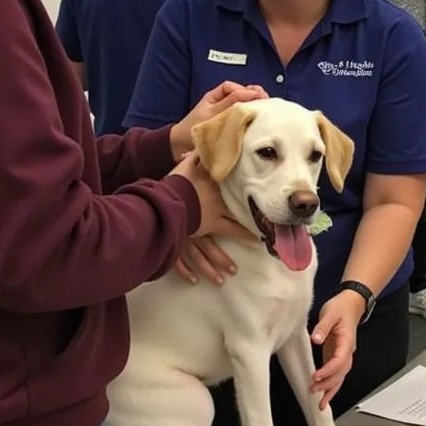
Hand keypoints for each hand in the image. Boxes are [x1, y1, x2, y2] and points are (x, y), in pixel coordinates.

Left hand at [170, 81, 266, 158]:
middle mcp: (222, 102)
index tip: (256, 95)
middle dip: (253, 94)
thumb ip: (230, 102)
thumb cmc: (193, 128)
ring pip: (243, 104)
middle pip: (241, 93)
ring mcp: (226, 113)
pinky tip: (258, 118)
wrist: (182, 146)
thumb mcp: (212, 113)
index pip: (233, 87)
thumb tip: (250, 93)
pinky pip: (242, 115)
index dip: (245, 90)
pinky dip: (250, 115)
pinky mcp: (230, 124)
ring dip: (254, 104)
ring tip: (265, 108)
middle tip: (266, 99)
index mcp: (215, 96)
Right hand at [170, 153, 250, 284]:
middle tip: (242, 264)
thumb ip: (200, 157)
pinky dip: (187, 269)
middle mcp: (209, 220)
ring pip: (206, 253)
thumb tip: (205, 144)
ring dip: (214, 266)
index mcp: (216, 204)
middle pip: (226, 237)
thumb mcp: (191, 164)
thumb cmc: (179, 180)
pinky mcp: (178, 240)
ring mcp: (194, 233)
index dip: (248, 227)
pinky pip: (183, 258)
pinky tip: (193, 280)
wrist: (165, 197)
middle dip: (233, 250)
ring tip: (225, 277)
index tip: (260, 235)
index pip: (236, 217)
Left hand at [309, 291, 363, 409]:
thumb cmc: (341, 307)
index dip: (328, 371)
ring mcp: (343, 354)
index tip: (316, 376)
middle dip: (328, 384)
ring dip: (330, 390)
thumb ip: (323, 327)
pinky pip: (336, 373)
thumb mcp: (330, 313)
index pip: (339, 360)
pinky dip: (330, 385)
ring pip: (340, 377)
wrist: (351, 303)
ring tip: (320, 403)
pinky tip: (323, 393)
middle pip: (340, 373)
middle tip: (313, 390)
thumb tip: (316, 339)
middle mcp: (347, 351)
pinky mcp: (337, 354)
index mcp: (347, 341)